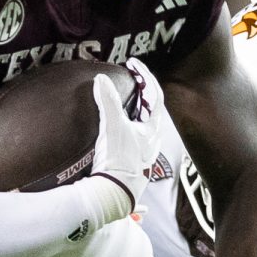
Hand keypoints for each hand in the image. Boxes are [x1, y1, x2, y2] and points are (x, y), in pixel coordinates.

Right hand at [90, 57, 163, 212]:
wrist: (112, 193)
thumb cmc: (118, 160)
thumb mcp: (112, 126)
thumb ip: (107, 101)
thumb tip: (100, 79)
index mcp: (153, 129)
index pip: (155, 94)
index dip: (145, 76)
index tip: (133, 63)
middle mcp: (152, 140)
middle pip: (153, 108)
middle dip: (143, 90)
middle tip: (132, 77)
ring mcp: (143, 151)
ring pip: (145, 121)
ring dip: (137, 106)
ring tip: (126, 96)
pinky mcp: (132, 160)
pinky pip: (135, 133)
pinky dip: (129, 120)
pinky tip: (120, 123)